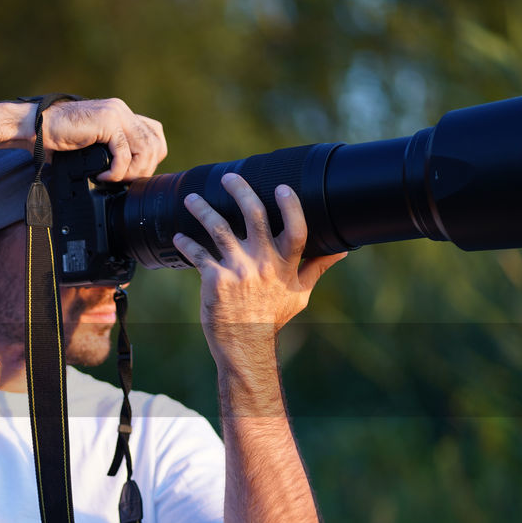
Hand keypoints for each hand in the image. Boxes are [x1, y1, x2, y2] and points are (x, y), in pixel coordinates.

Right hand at [37, 97, 166, 181]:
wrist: (36, 128)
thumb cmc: (58, 139)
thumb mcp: (94, 144)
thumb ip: (112, 148)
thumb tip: (131, 173)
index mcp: (121, 114)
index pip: (155, 134)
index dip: (151, 158)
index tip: (134, 174)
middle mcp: (121, 111)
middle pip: (155, 144)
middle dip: (144, 169)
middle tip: (125, 182)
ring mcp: (115, 114)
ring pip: (144, 149)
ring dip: (131, 172)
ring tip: (113, 180)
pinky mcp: (106, 122)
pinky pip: (124, 154)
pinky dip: (116, 172)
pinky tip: (102, 177)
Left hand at [172, 173, 346, 366]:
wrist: (245, 344)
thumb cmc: (273, 317)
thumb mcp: (300, 293)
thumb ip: (317, 267)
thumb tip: (343, 250)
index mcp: (286, 264)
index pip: (296, 229)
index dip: (291, 206)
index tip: (281, 187)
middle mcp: (263, 263)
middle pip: (254, 215)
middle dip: (239, 190)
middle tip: (228, 178)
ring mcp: (238, 269)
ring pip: (219, 228)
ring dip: (202, 209)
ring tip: (191, 199)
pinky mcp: (214, 279)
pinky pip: (198, 254)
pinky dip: (186, 243)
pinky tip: (178, 237)